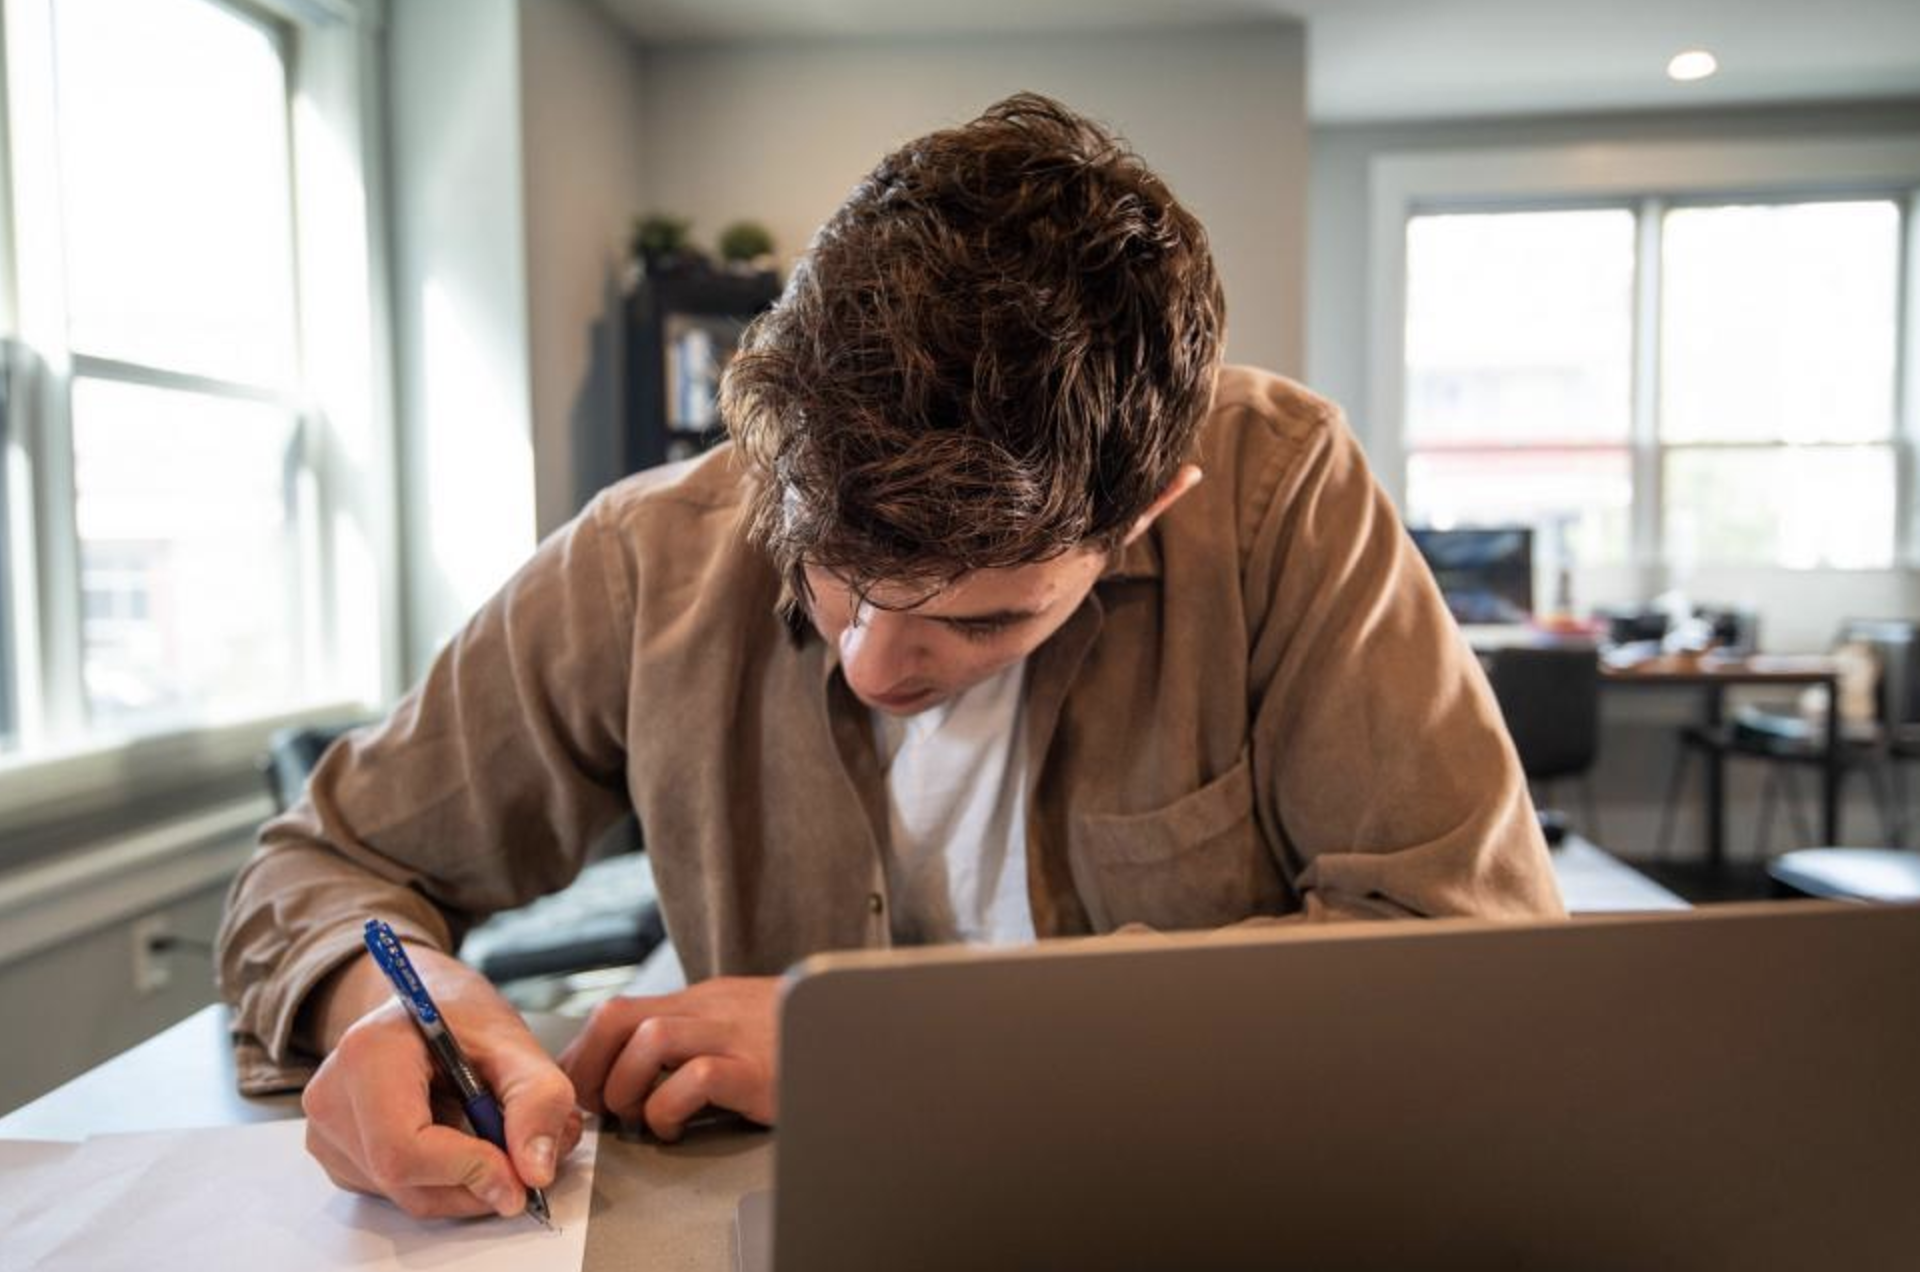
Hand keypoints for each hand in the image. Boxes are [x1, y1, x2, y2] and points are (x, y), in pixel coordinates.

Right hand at [299, 947, 582, 1218]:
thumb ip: (538, 1099)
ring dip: (463, 1185)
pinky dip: (441, 1182)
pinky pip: (395, 1193)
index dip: (467, 1171)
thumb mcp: (515, 1042)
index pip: (403, 1147)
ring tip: (488, 1137)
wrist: (421, 1008)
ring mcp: (326, 1131)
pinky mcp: (335, 1155)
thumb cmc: (462, 1017)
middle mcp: (332, 1098)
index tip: (521, 1176)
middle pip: (404, 1179)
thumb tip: (535, 1172)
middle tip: (520, 1162)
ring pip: (404, 1195)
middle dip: (474, 1183)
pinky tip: (455, 1139)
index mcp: (367, 1055)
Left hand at [558, 976, 778, 1140]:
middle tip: (600, 1108)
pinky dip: (671, 1107)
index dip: (585, 1054)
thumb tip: (636, 1065)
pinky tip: (677, 1127)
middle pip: (619, 1015)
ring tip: (641, 1118)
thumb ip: (696, 1036)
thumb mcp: (740, 1026)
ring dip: (628, 1086)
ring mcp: (735, 1036)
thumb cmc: (798, 1040)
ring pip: (650, 1038)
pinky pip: (697, 1077)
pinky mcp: (759, 1070)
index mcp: (702, 1001)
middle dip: (592, 1066)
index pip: (617, 1009)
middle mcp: (712, 1009)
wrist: (862, 1032)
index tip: (583, 1091)